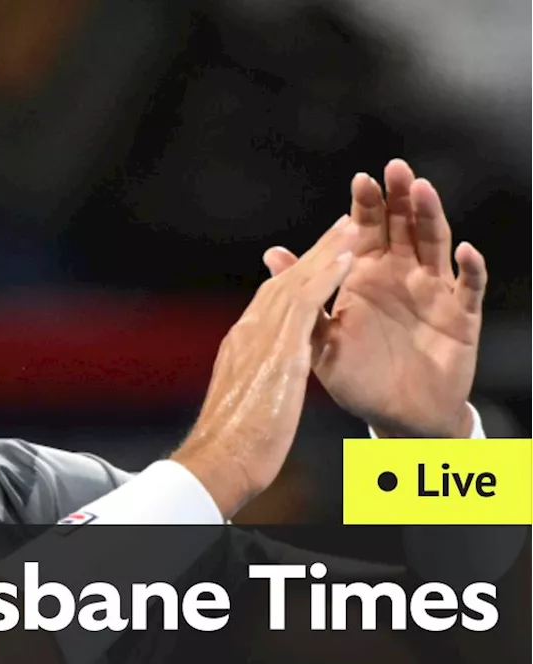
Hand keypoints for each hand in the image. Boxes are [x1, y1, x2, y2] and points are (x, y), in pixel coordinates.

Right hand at [174, 217, 357, 517]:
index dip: (296, 279)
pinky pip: (308, 302)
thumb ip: (251, 380)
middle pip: (284, 284)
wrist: (218, 461)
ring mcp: (260, 338)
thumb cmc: (232, 446)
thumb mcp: (243, 403)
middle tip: (340, 226)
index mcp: (242, 348)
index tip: (315, 262)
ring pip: (297, 283)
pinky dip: (328, 276)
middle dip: (313, 256)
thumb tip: (256, 377)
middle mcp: (248, 334)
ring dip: (326, 252)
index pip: (273, 303)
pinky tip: (349, 257)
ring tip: (351, 225)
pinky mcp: (279, 348)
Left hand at [263, 160, 486, 437]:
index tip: (361, 178)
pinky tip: (464, 251)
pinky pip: (469, 288)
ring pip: (435, 246)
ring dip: (430, 218)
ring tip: (422, 191)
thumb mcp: (320, 339)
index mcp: (367, 277)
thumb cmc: (357, 378)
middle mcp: (402, 277)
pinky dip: (469, 269)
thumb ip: (303, 297)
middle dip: (400, 198)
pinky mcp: (461, 317)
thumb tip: (271, 254)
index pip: (367, 231)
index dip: (366, 205)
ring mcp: (434, 293)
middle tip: (396, 169)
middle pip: (404, 227)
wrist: (394, 418)